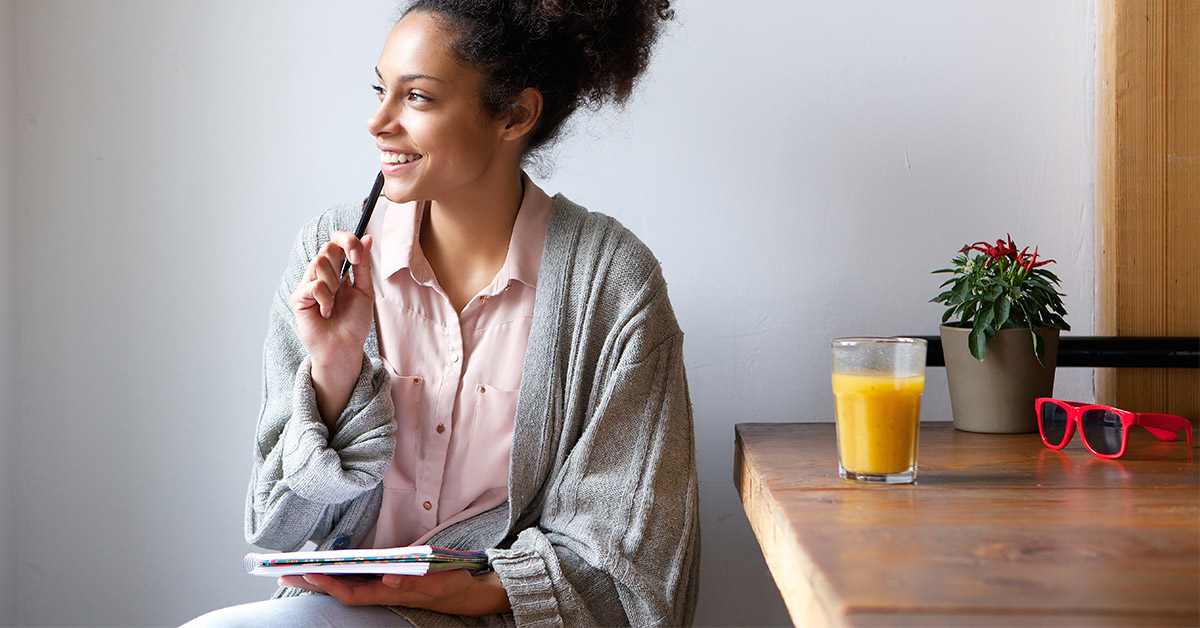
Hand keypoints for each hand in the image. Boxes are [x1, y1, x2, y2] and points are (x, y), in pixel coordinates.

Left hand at [278, 569, 510, 616]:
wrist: (466, 592)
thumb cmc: (450, 585)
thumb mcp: (437, 581)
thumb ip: (413, 581)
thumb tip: (388, 576)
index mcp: (390, 593)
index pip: (352, 592)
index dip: (329, 585)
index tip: (309, 573)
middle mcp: (381, 591)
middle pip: (340, 589)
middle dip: (312, 582)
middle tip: (282, 572)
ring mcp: (383, 586)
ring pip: (346, 584)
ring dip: (321, 577)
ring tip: (295, 568)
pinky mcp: (387, 579)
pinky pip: (356, 579)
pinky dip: (338, 573)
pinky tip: (327, 567)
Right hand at [288, 232, 375, 423]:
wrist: (345, 348)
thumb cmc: (354, 322)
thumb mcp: (364, 290)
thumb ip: (363, 265)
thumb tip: (367, 238)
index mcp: (337, 270)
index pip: (336, 242)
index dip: (347, 241)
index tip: (358, 255)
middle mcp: (321, 274)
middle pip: (326, 248)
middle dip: (341, 262)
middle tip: (346, 283)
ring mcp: (307, 285)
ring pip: (318, 263)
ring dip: (334, 284)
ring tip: (335, 303)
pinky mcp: (299, 299)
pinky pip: (313, 285)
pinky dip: (325, 299)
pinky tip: (326, 312)